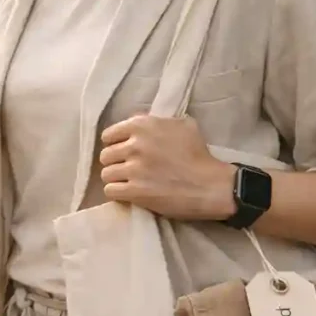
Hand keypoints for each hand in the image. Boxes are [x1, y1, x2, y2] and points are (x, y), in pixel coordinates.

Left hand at [100, 115, 236, 220]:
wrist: (210, 185)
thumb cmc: (199, 155)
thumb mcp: (182, 125)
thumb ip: (157, 122)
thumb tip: (140, 124)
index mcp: (143, 126)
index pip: (109, 134)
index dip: (115, 144)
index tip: (123, 152)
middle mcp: (135, 145)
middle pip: (105, 156)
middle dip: (115, 163)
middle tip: (127, 169)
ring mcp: (134, 169)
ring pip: (106, 174)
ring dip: (116, 179)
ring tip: (128, 183)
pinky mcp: (135, 192)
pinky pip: (111, 191)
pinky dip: (118, 193)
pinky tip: (128, 194)